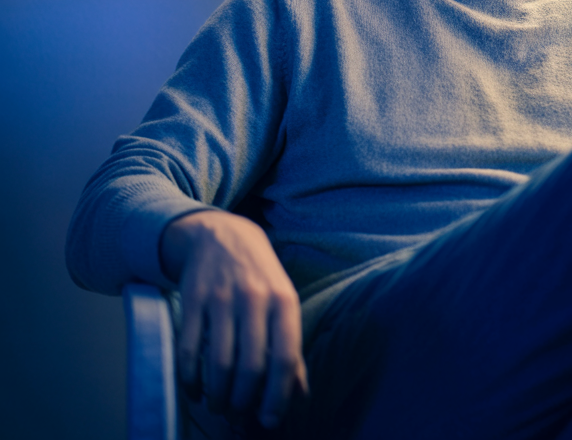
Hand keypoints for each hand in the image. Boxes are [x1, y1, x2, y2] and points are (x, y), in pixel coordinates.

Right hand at [161, 210, 308, 427]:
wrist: (222, 235)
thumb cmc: (260, 278)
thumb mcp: (283, 303)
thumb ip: (291, 348)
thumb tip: (300, 395)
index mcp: (284, 302)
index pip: (285, 356)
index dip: (278, 394)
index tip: (270, 419)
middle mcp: (255, 300)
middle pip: (250, 365)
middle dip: (243, 400)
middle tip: (238, 414)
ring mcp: (222, 299)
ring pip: (219, 361)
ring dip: (217, 394)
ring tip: (218, 406)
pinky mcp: (192, 300)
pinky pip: (188, 349)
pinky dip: (190, 378)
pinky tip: (195, 391)